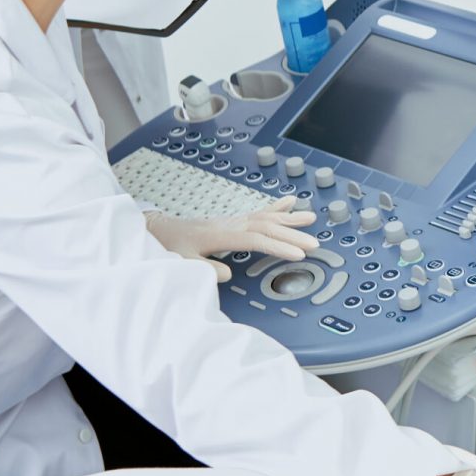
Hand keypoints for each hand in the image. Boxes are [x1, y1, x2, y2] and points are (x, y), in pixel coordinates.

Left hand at [144, 196, 317, 281]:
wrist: (161, 230)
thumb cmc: (171, 246)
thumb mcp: (181, 261)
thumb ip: (203, 267)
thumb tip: (226, 273)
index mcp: (221, 234)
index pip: (256, 239)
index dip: (278, 246)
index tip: (299, 254)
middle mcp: (231, 224)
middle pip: (267, 226)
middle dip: (292, 234)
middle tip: (314, 243)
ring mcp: (234, 220)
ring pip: (266, 216)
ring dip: (289, 218)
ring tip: (311, 218)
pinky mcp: (235, 220)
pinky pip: (260, 211)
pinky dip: (276, 206)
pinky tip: (290, 201)